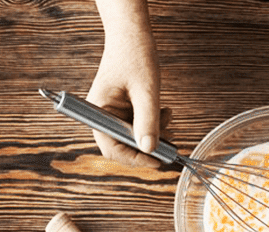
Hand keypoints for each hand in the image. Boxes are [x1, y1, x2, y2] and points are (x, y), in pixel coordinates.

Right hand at [86, 21, 169, 167]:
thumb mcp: (146, 90)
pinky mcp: (124, 110)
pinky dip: (154, 123)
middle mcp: (102, 116)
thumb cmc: (134, 54)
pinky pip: (139, 126)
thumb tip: (150, 149)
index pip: (111, 148)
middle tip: (170, 143)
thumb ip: (148, 121)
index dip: (134, 158)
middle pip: (123, 146)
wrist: (133, 35)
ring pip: (135, 137)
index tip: (157, 161)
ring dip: (155, 133)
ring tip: (169, 119)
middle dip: (148, 145)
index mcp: (97, 111)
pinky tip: (164, 112)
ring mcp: (113, 114)